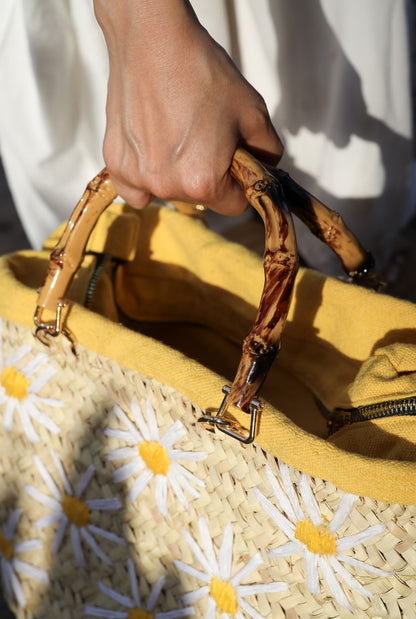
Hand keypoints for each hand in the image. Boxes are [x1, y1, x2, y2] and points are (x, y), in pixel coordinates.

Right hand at [94, 0, 282, 214]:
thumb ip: (268, 153)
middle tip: (204, 135)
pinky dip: (146, 176)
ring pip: (170, 192)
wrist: (153, 39)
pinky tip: (153, 150)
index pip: (235, 205)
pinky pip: (136, 190)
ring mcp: (137, 176)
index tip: (234, 160)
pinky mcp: (116, 162)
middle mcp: (167, 187)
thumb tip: (267, 170)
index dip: (241, 183)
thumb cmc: (202, 72)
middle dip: (209, 176)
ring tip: (176, 133)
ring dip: (177, 174)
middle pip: (201, 199)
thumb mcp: (254, 112)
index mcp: (204, 181)